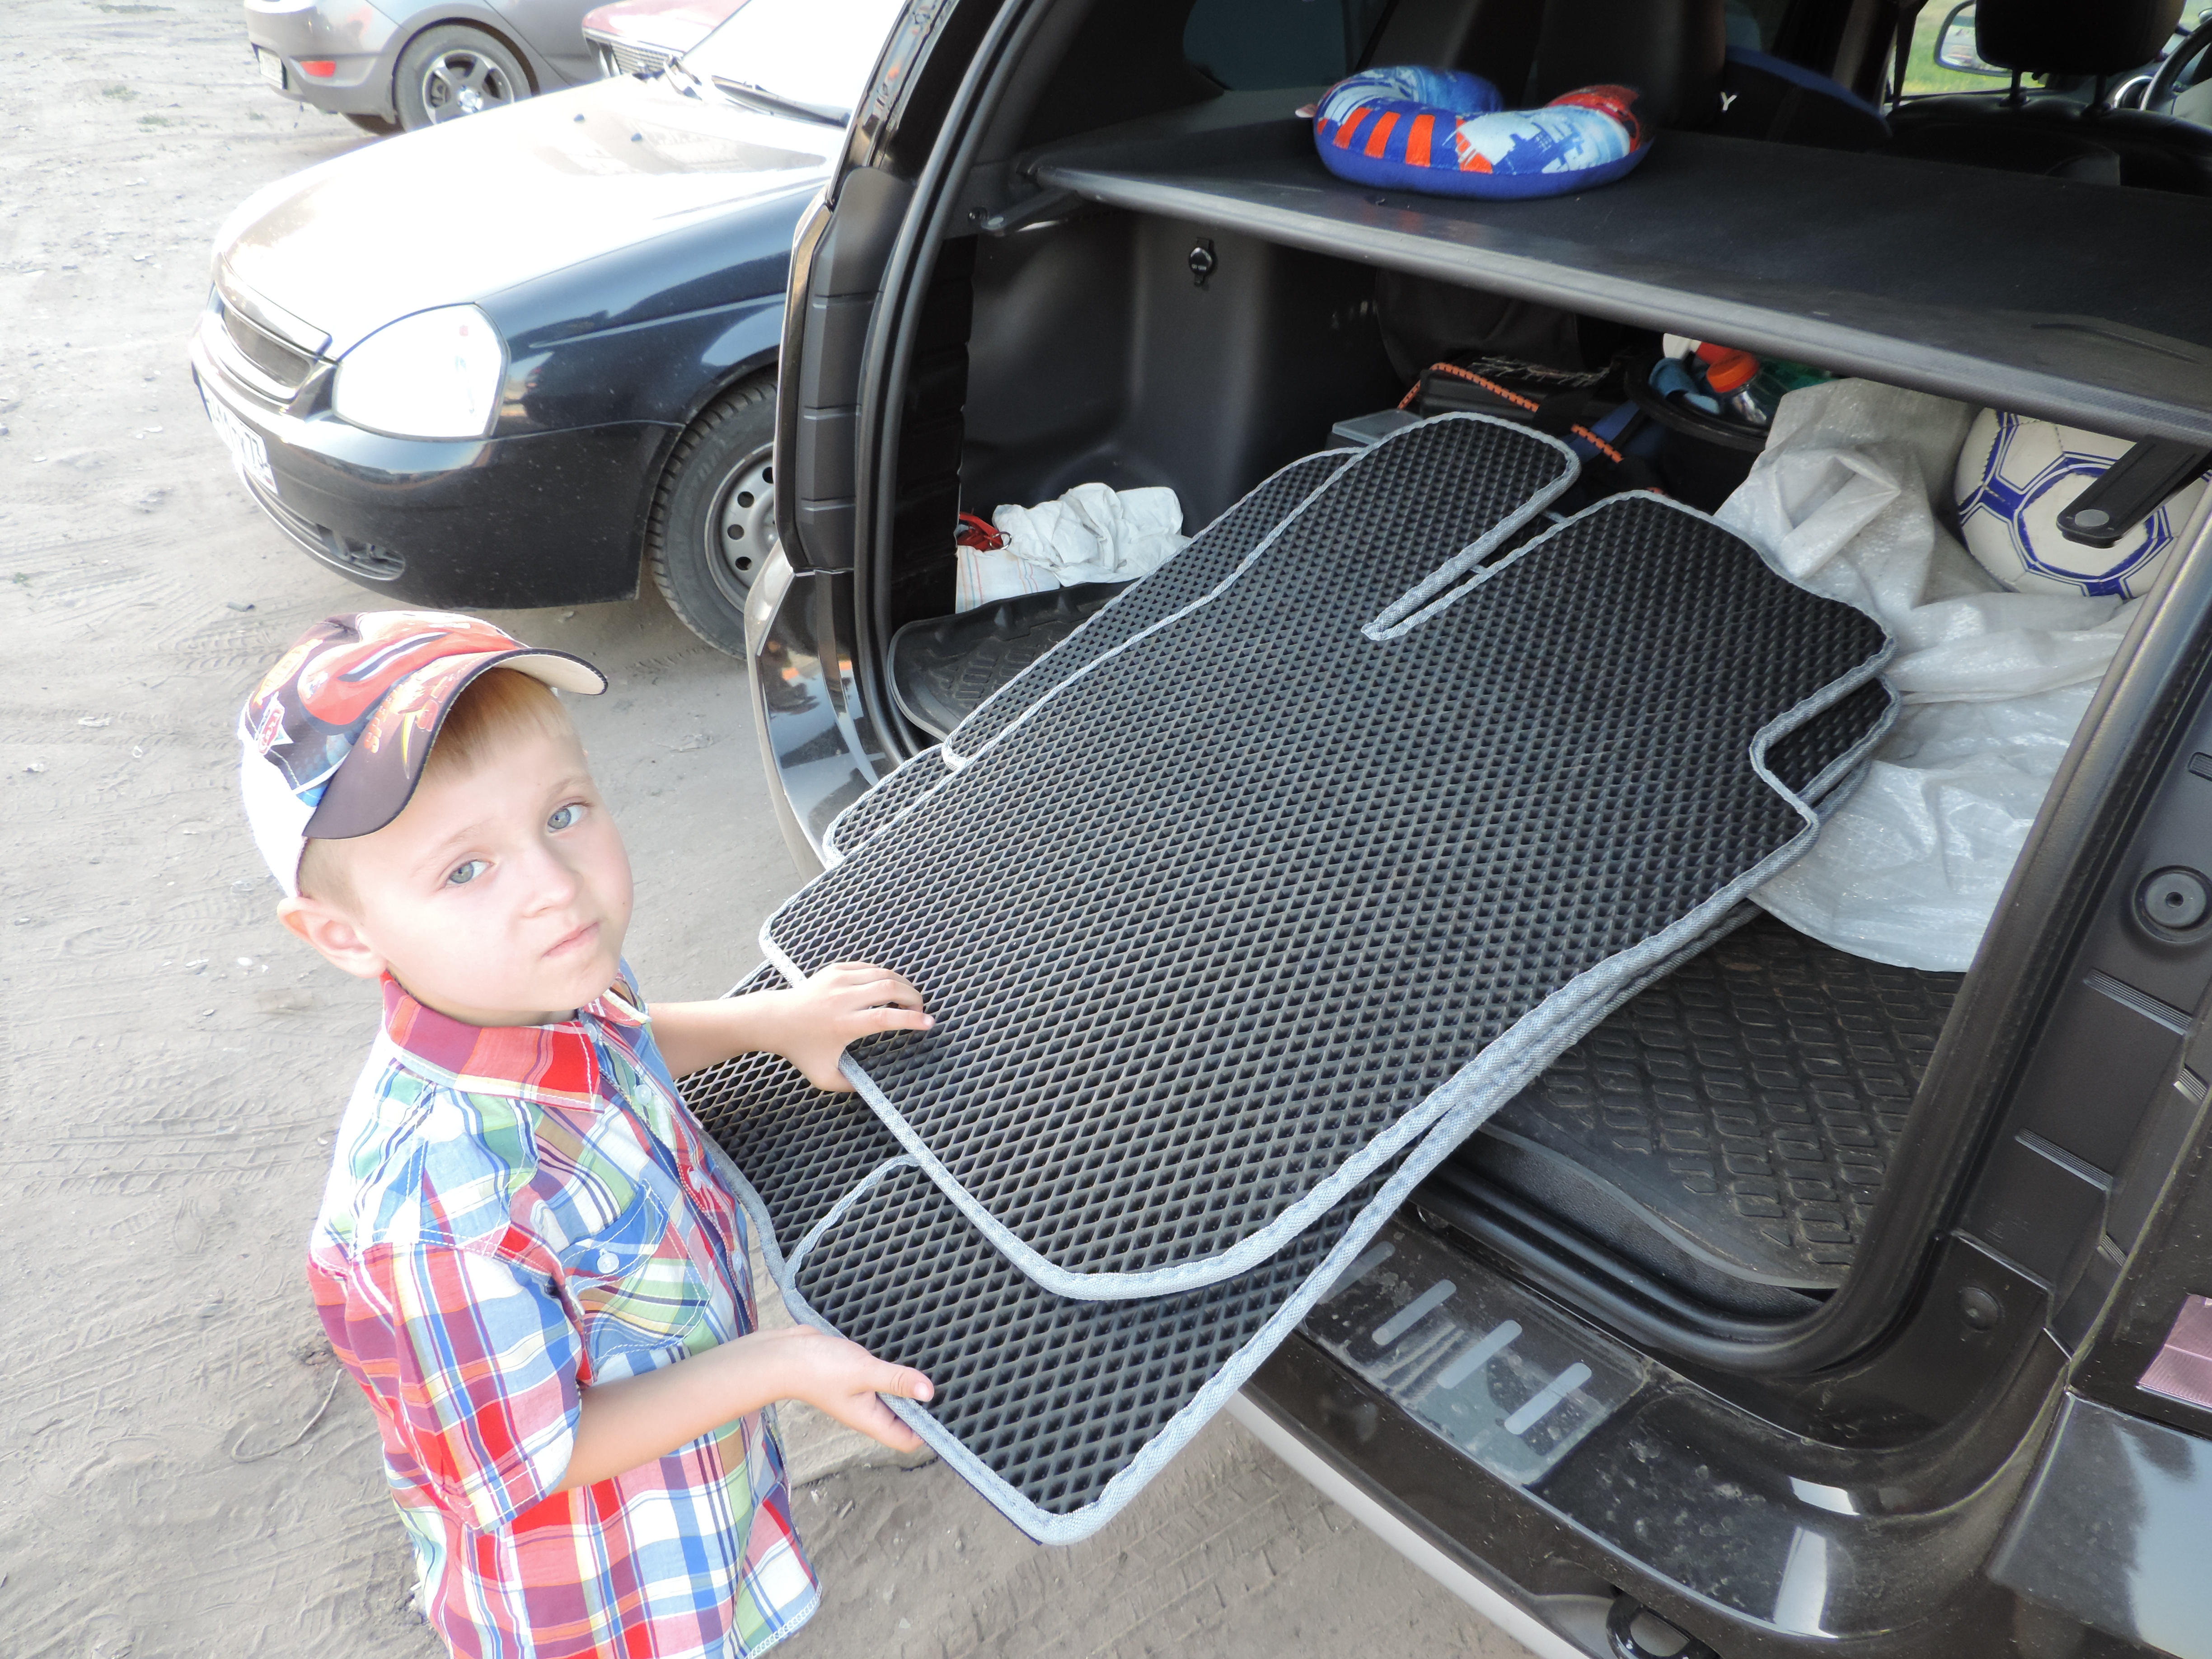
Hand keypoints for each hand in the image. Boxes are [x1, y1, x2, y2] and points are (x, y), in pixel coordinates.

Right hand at [745, 1325, 933, 1452]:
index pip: (907, 1439)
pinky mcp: (854, 1374)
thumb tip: (929, 1392)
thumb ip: (896, 1381)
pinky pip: (881, 1377)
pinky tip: (905, 1353)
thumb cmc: (818, 1369)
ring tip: (934, 1368)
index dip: (929, 1432)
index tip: (950, 1413)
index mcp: (871, 1419)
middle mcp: (867, 1410)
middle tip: (950, 1387)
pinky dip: (893, 1370)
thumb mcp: (864, 1373)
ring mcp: (860, 1393)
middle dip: (923, 1405)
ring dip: (909, 1384)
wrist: (783, 1355)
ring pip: (893, 1395)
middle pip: (904, 1418)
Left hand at [766, 962, 931, 1090]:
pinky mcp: (834, 970)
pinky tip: (885, 987)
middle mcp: (843, 999)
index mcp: (844, 1025)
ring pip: (882, 973)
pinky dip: (882, 975)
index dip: (911, 1019)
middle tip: (919, 1009)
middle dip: (912, 996)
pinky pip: (868, 967)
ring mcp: (838, 980)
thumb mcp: (823, 1076)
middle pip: (889, 988)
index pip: (886, 1018)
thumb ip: (849, 1086)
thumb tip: (870, 1090)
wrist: (774, 1020)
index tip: (929, 1023)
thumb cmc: (799, 1049)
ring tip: (906, 998)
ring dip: (901, 984)